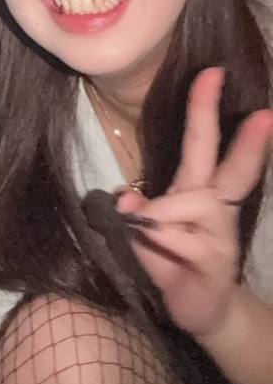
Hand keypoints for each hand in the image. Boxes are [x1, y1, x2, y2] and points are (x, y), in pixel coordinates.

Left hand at [116, 67, 272, 338]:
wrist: (197, 311)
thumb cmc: (170, 261)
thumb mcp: (143, 233)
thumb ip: (134, 212)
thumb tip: (126, 197)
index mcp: (196, 189)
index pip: (203, 142)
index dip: (205, 107)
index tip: (213, 72)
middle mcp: (214, 205)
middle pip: (232, 167)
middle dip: (248, 141)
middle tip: (268, 114)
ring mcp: (220, 233)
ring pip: (194, 202)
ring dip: (162, 211)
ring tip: (142, 228)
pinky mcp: (215, 260)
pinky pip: (182, 238)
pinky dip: (160, 239)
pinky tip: (158, 250)